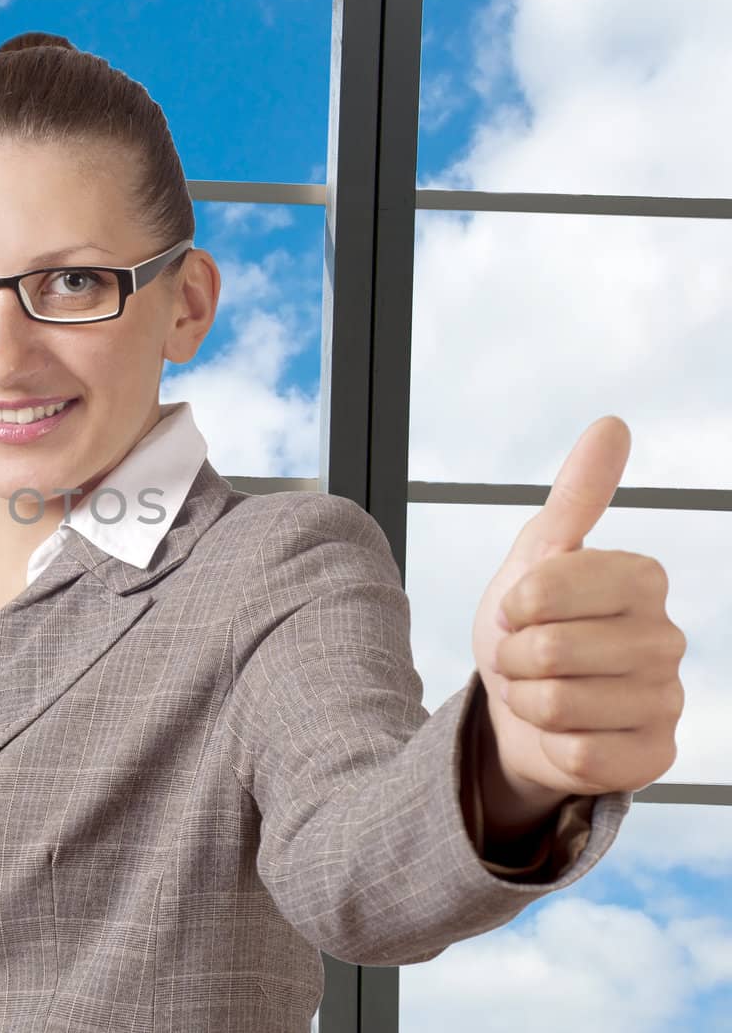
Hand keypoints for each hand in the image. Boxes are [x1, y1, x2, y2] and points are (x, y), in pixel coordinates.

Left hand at [470, 416, 685, 808]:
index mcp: (643, 578)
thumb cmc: (531, 626)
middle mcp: (668, 637)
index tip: (521, 610)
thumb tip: (612, 424)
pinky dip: (550, 746)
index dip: (512, 605)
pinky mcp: (654, 757)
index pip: (544, 590)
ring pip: (558, 705)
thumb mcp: (537, 556)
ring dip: (528, 702)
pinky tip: (564, 733)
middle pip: (547, 651)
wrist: (518, 708)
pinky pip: (578, 756)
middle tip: (525, 658)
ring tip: (542, 693)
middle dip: (513, 659)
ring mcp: (667, 700)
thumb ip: (577, 495)